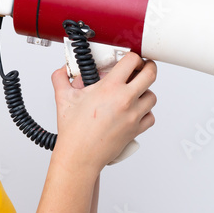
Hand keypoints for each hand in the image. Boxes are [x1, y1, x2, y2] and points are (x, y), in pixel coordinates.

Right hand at [50, 52, 156, 170]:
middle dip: (147, 67)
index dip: (132, 56)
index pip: (132, 60)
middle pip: (151, 74)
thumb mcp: (63, 98)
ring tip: (134, 92)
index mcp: (110, 88)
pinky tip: (135, 111)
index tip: (129, 59)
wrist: (80, 156)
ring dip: (145, 91)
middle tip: (141, 68)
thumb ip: (60, 78)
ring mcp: (133, 115)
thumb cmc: (74, 132)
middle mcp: (125, 100)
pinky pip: (151, 117)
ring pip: (152, 96)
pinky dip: (146, 113)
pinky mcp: (136, 130)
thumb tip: (62, 71)